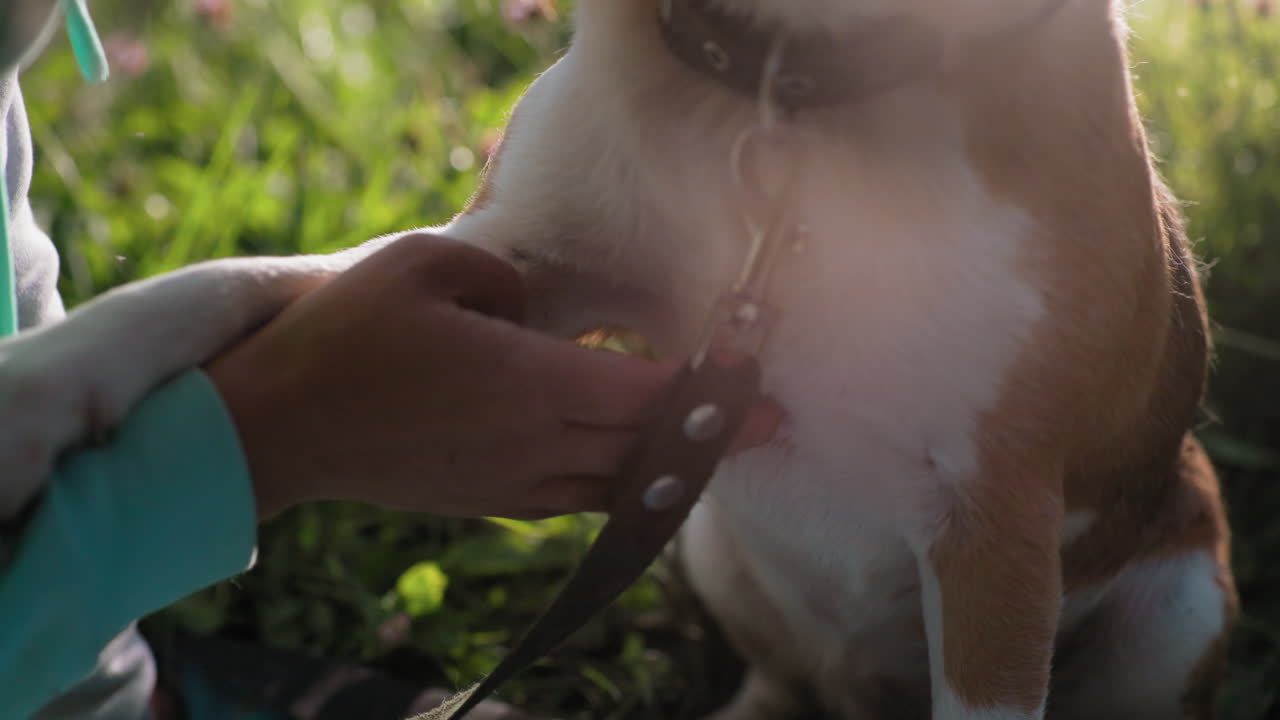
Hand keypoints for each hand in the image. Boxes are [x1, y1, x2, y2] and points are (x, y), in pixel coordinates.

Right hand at [206, 234, 776, 519]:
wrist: (281, 425)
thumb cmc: (345, 334)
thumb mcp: (422, 262)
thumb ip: (502, 273)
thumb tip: (532, 303)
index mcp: (528, 382)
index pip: (644, 393)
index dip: (706, 389)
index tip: (754, 377)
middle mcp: (534, 442)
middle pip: (645, 445)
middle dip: (713, 436)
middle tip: (771, 422)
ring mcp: (512, 480)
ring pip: (616, 483)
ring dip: (671, 468)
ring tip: (717, 450)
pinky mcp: (489, 500)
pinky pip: (576, 500)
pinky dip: (619, 487)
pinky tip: (636, 472)